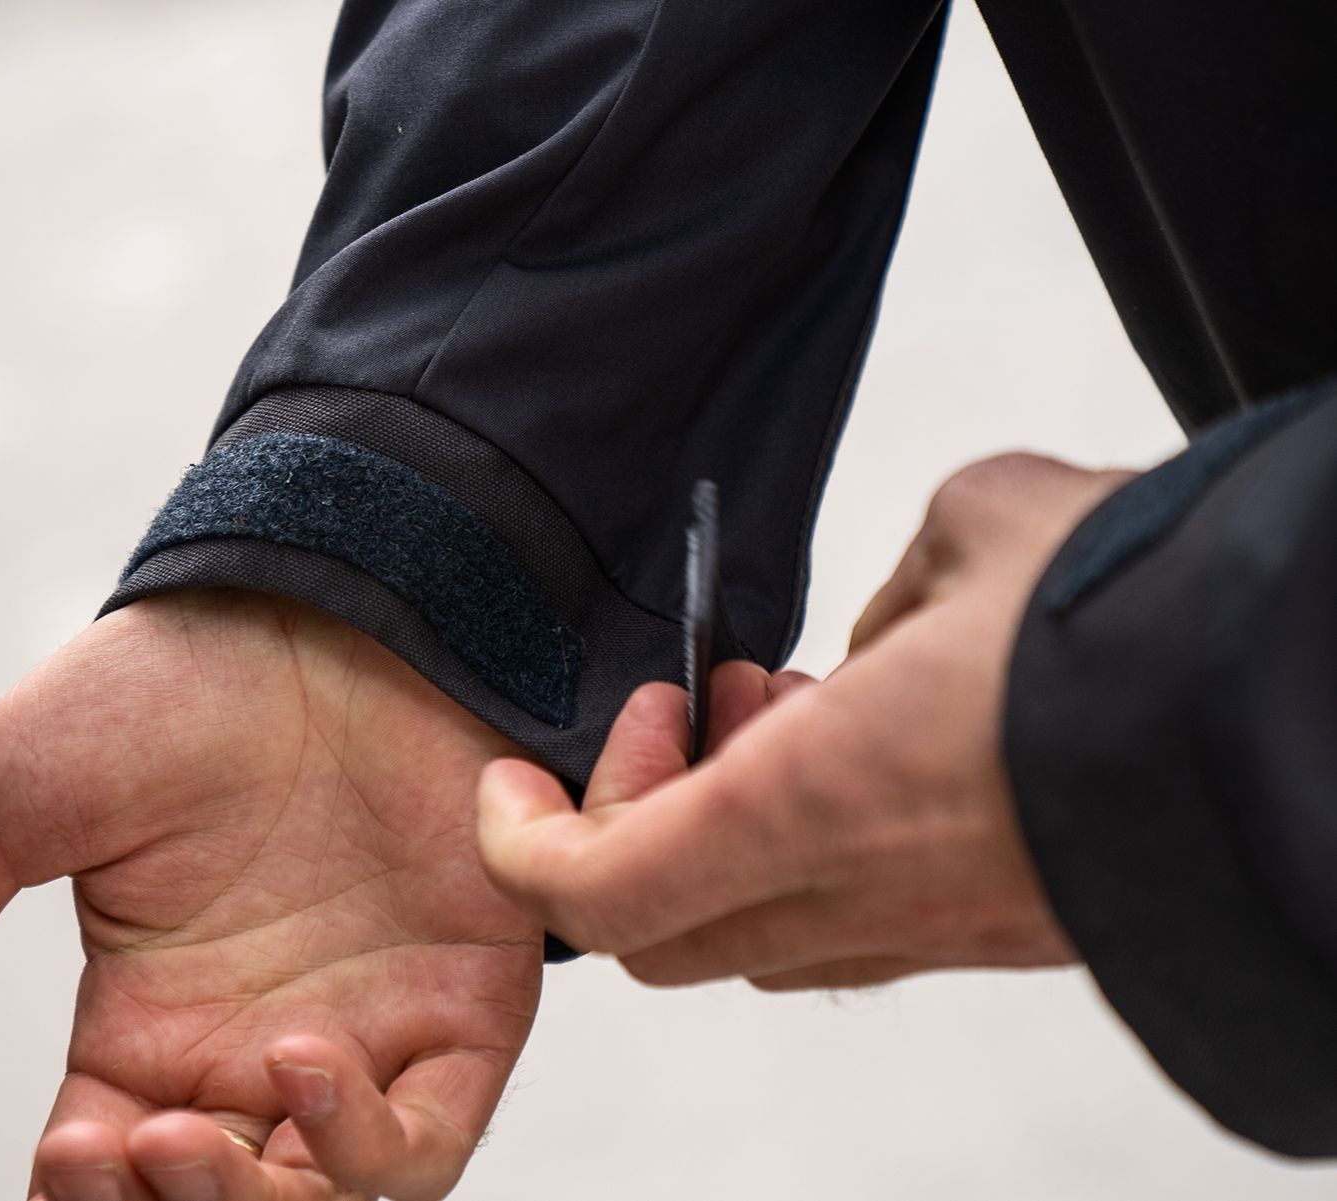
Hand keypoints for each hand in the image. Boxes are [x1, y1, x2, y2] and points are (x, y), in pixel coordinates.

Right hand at [0, 590, 541, 1200]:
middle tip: (130, 1149)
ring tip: (192, 1129)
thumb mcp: (10, 798)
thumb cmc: (165, 685)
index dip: (84, 1198)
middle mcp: (255, 1046)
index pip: (106, 1173)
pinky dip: (372, 1144)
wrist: (317, 602)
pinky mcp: (461, 998)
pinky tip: (304, 1064)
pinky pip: (430, 1132)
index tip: (68, 1152)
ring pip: (323, 1199)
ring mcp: (363, 1028)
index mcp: (149, 1023)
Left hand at [476, 453, 1131, 990]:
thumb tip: (884, 653)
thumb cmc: (1135, 601)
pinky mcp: (1004, 931)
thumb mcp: (972, 533)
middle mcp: (864, 898)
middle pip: (660, 932)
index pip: (599, 892)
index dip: (524, 842)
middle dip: (633, 820)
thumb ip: (891, 596)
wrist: (1309, 708)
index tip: (513, 770)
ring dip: (724, 828)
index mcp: (813, 806)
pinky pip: (855, 917)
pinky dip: (811, 845)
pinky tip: (872, 738)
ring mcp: (939, 932)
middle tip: (685, 706)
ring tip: (783, 703)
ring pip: (755, 928)